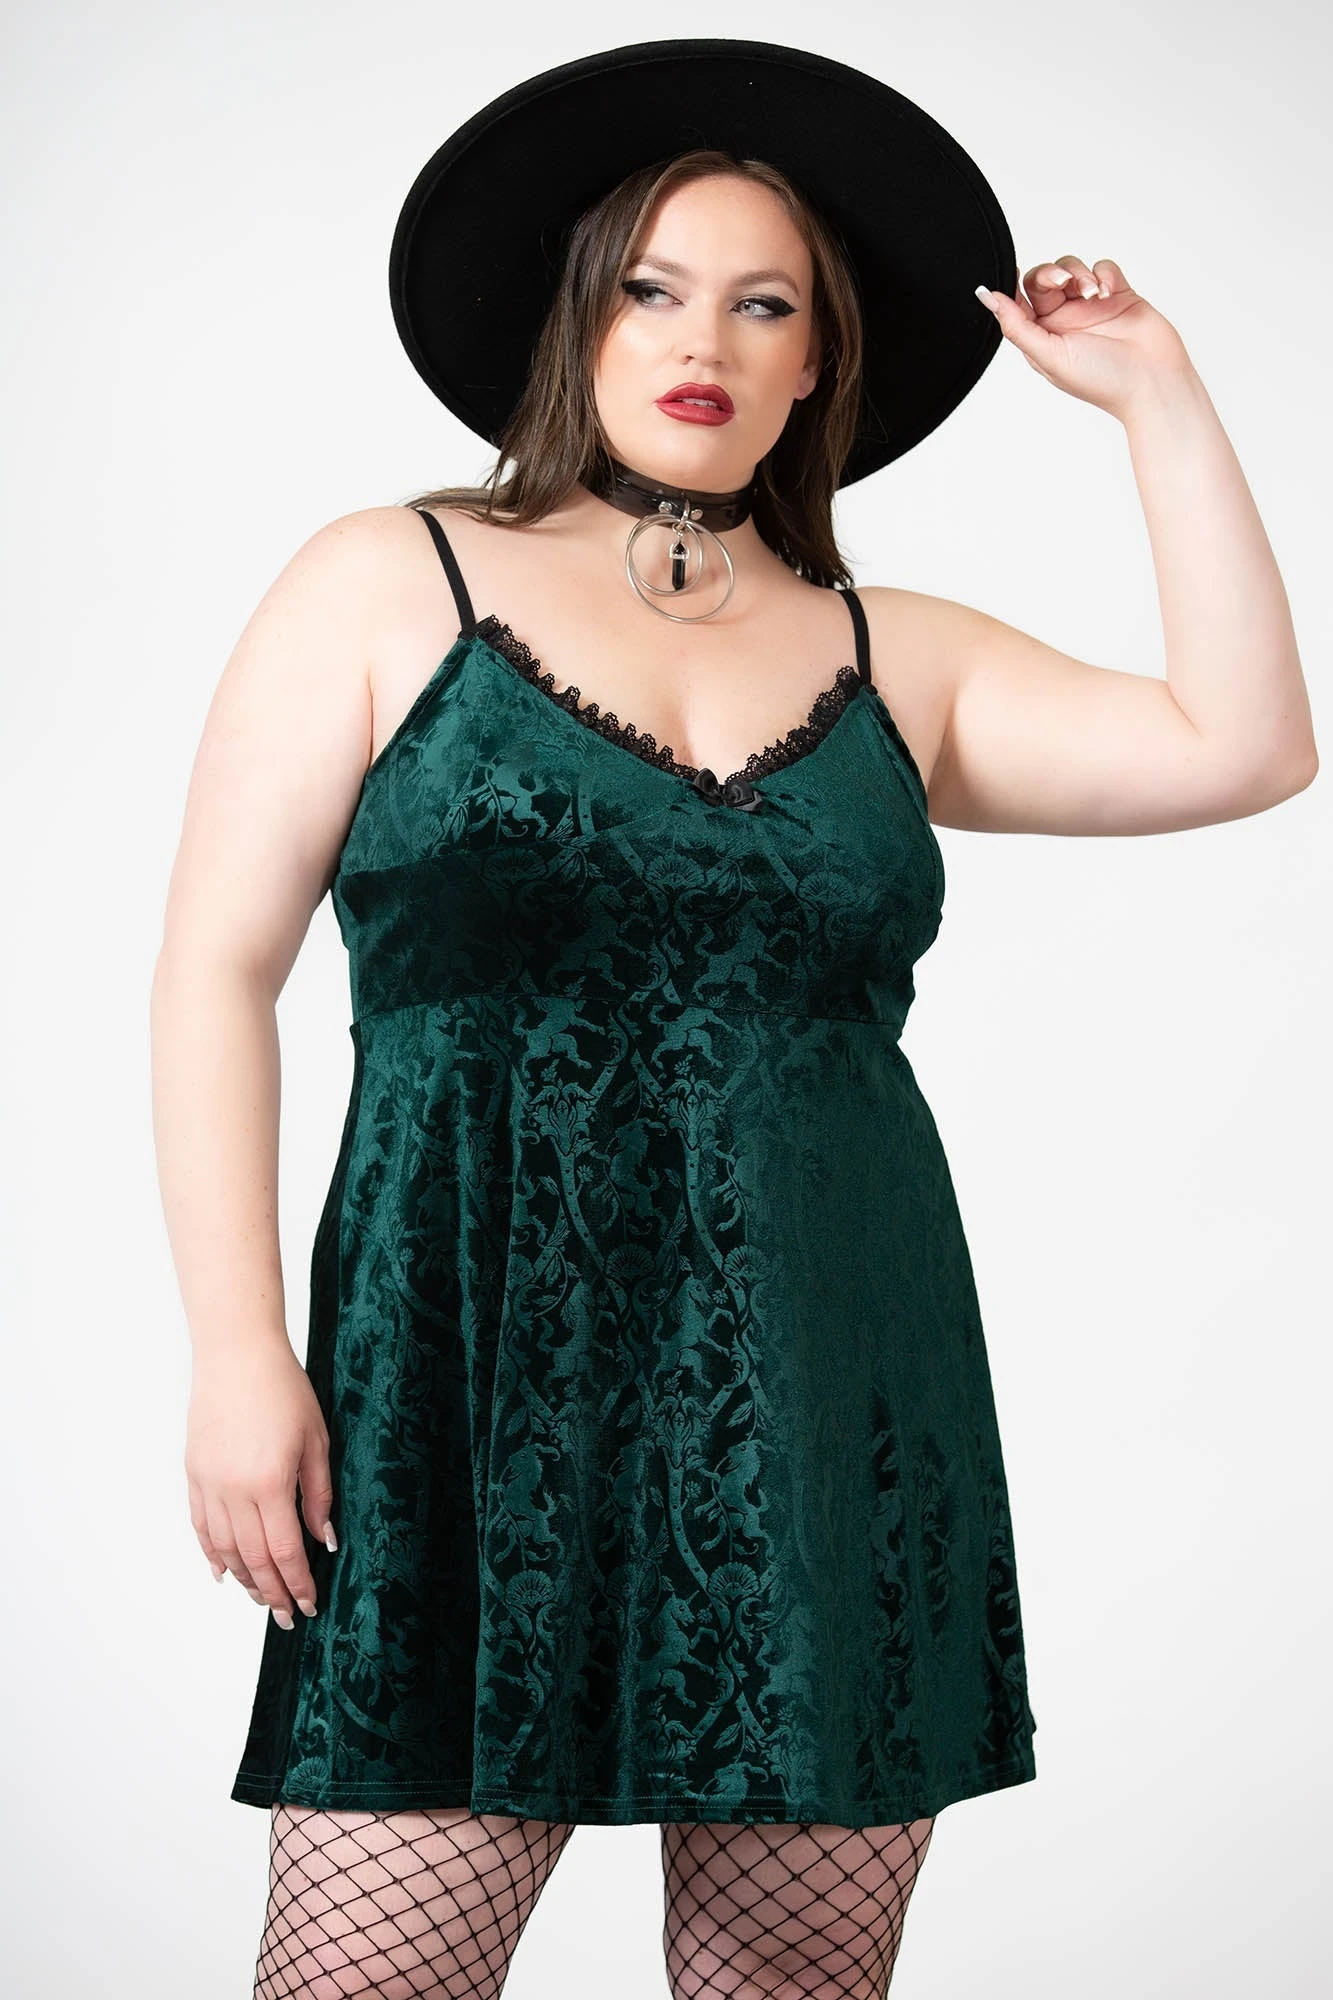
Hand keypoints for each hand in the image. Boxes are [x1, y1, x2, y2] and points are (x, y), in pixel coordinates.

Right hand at [185, 1343, 335, 1626]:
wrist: (237, 1354)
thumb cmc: (284, 1390)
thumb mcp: (316, 1441)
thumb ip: (318, 1495)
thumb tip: (324, 1540)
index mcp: (269, 1484)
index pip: (284, 1552)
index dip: (297, 1584)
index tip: (309, 1606)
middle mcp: (234, 1491)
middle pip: (252, 1559)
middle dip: (272, 1593)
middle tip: (287, 1617)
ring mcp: (209, 1483)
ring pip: (224, 1548)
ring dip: (243, 1579)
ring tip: (261, 1599)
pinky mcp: (194, 1473)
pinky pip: (201, 1525)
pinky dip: (212, 1553)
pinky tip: (223, 1572)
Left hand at [976, 256, 1193, 419]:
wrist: (1153, 382)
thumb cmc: (1102, 380)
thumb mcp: (1049, 356)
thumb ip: (1016, 326)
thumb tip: (985, 297)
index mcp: (1043, 337)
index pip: (1018, 302)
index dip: (1012, 284)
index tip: (1010, 270)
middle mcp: (1064, 320)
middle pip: (1044, 279)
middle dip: (1051, 274)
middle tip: (1064, 283)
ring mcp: (1091, 306)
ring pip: (1072, 269)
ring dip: (1079, 274)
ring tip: (1093, 293)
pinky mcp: (1118, 294)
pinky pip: (1103, 267)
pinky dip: (1103, 273)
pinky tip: (1108, 293)